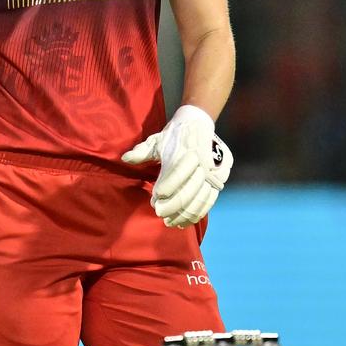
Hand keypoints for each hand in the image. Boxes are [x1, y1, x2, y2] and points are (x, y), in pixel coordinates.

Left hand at [122, 104, 233, 227]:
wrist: (199, 123)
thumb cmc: (174, 135)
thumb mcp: (157, 140)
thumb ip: (141, 152)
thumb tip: (124, 159)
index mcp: (185, 150)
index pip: (175, 174)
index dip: (164, 190)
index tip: (154, 200)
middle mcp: (202, 162)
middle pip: (188, 191)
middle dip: (173, 206)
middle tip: (160, 214)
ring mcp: (213, 171)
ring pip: (199, 199)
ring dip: (184, 214)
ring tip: (170, 222)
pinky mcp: (220, 179)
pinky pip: (209, 200)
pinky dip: (197, 213)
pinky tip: (185, 221)